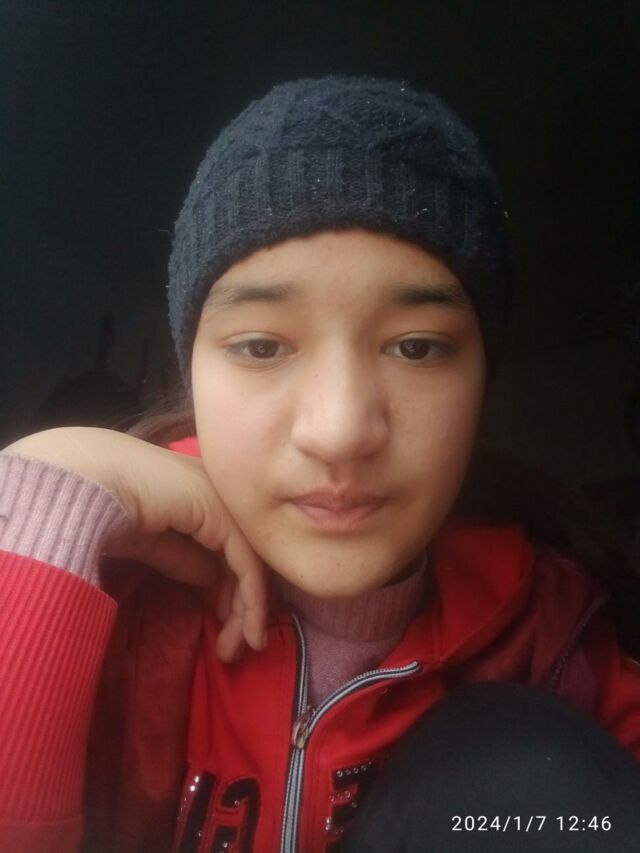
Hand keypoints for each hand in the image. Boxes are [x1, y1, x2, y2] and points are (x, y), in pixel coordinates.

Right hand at [4, 426, 267, 661]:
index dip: (229, 589)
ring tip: (234, 649)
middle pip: (241, 553)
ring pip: (248, 560)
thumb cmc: (93, 506)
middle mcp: (214, 490)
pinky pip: (246, 561)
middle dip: (240, 604)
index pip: (227, 545)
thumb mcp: (143, 540)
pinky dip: (250, 599)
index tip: (223, 630)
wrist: (75, 484)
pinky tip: (246, 630)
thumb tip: (210, 576)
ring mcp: (219, 497)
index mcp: (193, 491)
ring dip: (246, 609)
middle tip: (231, 648)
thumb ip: (177, 555)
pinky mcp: (220, 511)